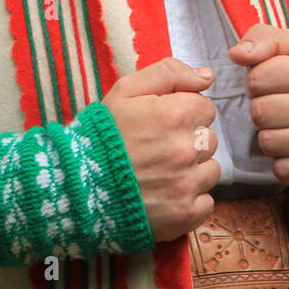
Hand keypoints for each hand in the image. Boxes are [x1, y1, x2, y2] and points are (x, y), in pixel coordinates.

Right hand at [103, 57, 220, 242]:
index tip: (163, 122)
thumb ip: (168, 73)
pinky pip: (207, 203)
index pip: (205, 107)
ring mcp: (186, 185)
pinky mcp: (184, 214)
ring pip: (211, 170)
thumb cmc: (101, 135)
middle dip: (189, 140)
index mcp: (174, 115)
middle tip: (159, 147)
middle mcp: (185, 150)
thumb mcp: (125, 91)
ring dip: (193, 170)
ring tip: (162, 172)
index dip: (184, 112)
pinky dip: (190, 199)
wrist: (77, 186)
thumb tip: (207, 76)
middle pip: (210, 139)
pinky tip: (166, 194)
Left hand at [227, 23, 288, 190]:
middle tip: (284, 107)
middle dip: (264, 110)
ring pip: (266, 143)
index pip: (255, 80)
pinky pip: (281, 170)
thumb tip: (236, 54)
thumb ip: (262, 39)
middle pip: (259, 113)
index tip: (276, 85)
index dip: (259, 82)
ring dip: (272, 136)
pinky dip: (285, 162)